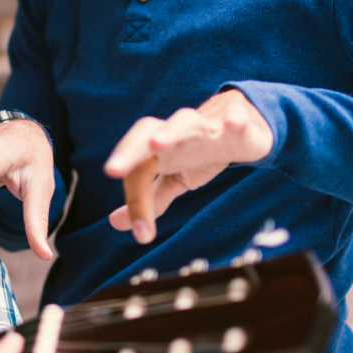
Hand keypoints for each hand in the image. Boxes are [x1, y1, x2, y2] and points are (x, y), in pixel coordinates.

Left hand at [104, 89, 272, 242]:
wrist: (240, 126)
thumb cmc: (201, 154)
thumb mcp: (174, 180)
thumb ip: (148, 200)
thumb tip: (114, 222)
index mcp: (158, 148)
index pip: (139, 170)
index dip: (136, 200)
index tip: (141, 233)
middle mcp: (177, 133)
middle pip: (147, 131)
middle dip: (130, 149)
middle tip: (113, 170)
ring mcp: (207, 127)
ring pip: (186, 122)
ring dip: (171, 131)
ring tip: (156, 143)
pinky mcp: (238, 127)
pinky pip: (235, 119)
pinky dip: (234, 120)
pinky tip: (232, 123)